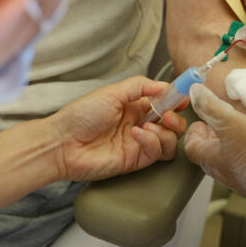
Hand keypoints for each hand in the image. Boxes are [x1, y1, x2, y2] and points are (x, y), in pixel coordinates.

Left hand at [52, 76, 186, 181]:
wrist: (63, 143)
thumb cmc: (81, 115)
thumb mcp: (112, 92)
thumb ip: (140, 86)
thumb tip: (164, 85)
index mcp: (134, 106)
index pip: (163, 103)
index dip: (175, 100)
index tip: (182, 96)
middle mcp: (140, 124)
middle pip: (172, 124)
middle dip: (176, 118)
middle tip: (169, 114)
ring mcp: (138, 144)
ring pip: (170, 140)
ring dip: (165, 131)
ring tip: (147, 126)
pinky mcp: (136, 160)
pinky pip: (157, 152)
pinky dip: (152, 141)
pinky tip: (138, 134)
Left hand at [184, 83, 245, 217]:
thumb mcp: (232, 123)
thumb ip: (212, 108)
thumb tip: (194, 92)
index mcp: (212, 160)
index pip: (192, 148)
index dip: (193, 133)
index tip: (199, 121)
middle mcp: (224, 173)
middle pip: (209, 153)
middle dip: (212, 136)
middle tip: (218, 121)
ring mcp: (242, 179)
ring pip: (228, 159)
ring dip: (230, 142)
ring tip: (239, 127)